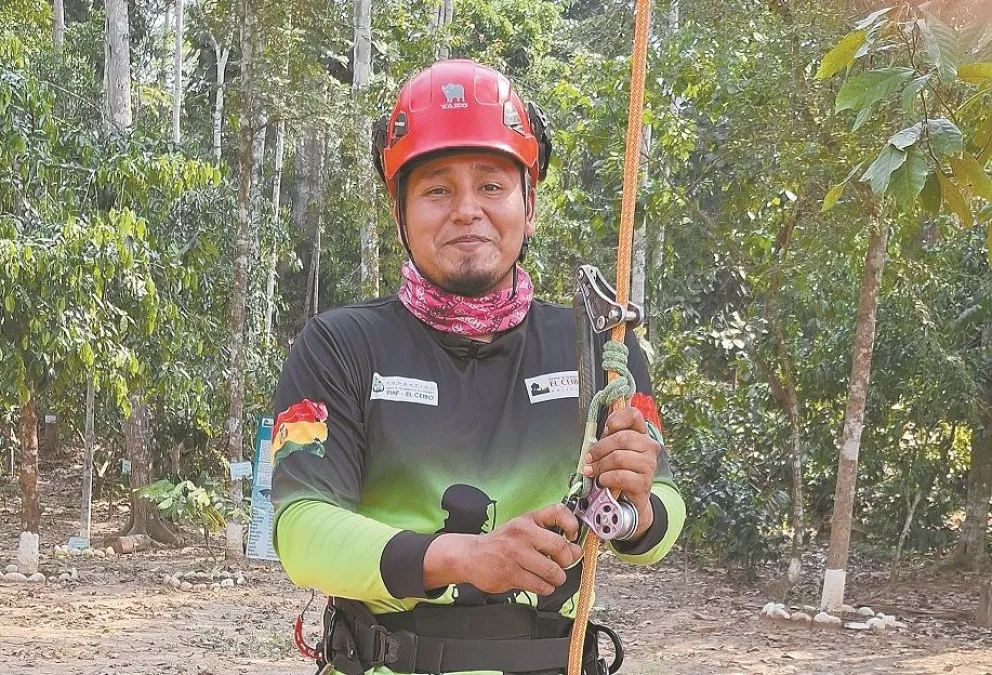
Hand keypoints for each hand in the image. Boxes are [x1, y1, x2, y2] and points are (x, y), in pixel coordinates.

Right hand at [426, 504, 581, 596]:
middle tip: (563, 564)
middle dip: (567, 560)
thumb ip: (549, 535)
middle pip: (560, 547)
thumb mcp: (522, 528)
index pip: (558, 512)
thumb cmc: (501, 543)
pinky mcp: (511, 574)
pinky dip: (546, 588)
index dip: (571, 524)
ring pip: (552, 571)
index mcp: (527, 520)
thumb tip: (576, 550)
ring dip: (557, 578)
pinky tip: (541, 584)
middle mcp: (522, 535)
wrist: (471, 555)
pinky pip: (540, 586)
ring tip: (552, 577)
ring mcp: (516, 555)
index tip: (572, 537)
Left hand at [582, 406, 660, 539]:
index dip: (617, 418)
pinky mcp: (645, 483)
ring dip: (601, 465)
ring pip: (620, 458)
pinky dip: (607, 478)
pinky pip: (621, 476)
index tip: (606, 428)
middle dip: (600, 449)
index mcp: (640, 434)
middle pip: (622, 438)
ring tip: (593, 472)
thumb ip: (605, 442)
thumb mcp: (611, 453)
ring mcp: (649, 465)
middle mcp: (649, 447)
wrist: (630, 500)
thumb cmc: (619, 471)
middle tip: (589, 459)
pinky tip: (603, 481)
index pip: (633, 415)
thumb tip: (591, 441)